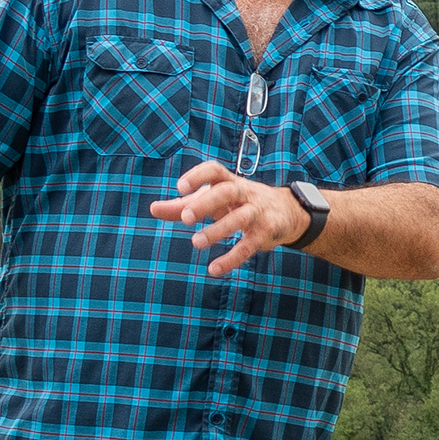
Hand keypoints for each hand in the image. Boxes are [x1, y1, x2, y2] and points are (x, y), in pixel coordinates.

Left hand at [151, 162, 311, 277]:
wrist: (286, 212)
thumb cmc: (239, 203)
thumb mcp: (212, 201)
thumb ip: (183, 205)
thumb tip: (152, 209)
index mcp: (229, 181)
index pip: (214, 170)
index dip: (198, 176)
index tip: (180, 187)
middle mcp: (244, 193)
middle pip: (227, 192)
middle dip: (206, 203)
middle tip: (185, 218)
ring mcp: (257, 212)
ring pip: (240, 219)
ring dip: (218, 230)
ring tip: (196, 243)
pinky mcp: (265, 233)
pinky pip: (248, 246)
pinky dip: (232, 258)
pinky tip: (214, 268)